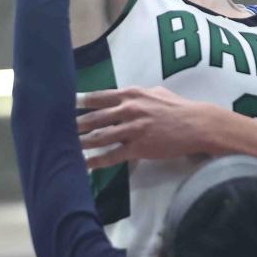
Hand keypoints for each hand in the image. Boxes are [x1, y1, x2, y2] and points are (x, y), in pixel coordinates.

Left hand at [76, 86, 214, 167]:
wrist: (197, 125)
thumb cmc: (177, 108)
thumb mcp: (155, 92)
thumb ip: (137, 94)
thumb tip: (124, 96)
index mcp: (131, 94)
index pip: (99, 97)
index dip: (81, 101)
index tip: (66, 104)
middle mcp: (128, 110)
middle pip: (95, 118)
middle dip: (76, 124)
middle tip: (60, 128)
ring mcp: (132, 129)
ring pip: (100, 137)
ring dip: (82, 142)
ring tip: (66, 146)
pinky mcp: (138, 147)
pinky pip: (112, 155)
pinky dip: (97, 160)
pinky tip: (85, 164)